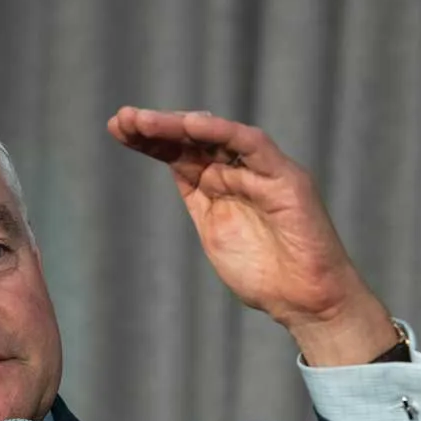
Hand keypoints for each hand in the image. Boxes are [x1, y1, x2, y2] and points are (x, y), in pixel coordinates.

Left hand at [107, 107, 397, 365]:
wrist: (306, 300)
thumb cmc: (265, 275)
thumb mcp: (215, 233)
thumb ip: (199, 201)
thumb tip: (172, 169)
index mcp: (217, 186)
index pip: (178, 154)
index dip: (148, 140)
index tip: (115, 129)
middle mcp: (237, 172)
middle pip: (190, 140)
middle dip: (154, 128)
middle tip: (121, 119)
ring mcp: (260, 172)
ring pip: (216, 136)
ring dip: (178, 125)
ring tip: (142, 120)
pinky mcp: (285, 178)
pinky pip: (252, 146)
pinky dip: (223, 132)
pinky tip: (191, 125)